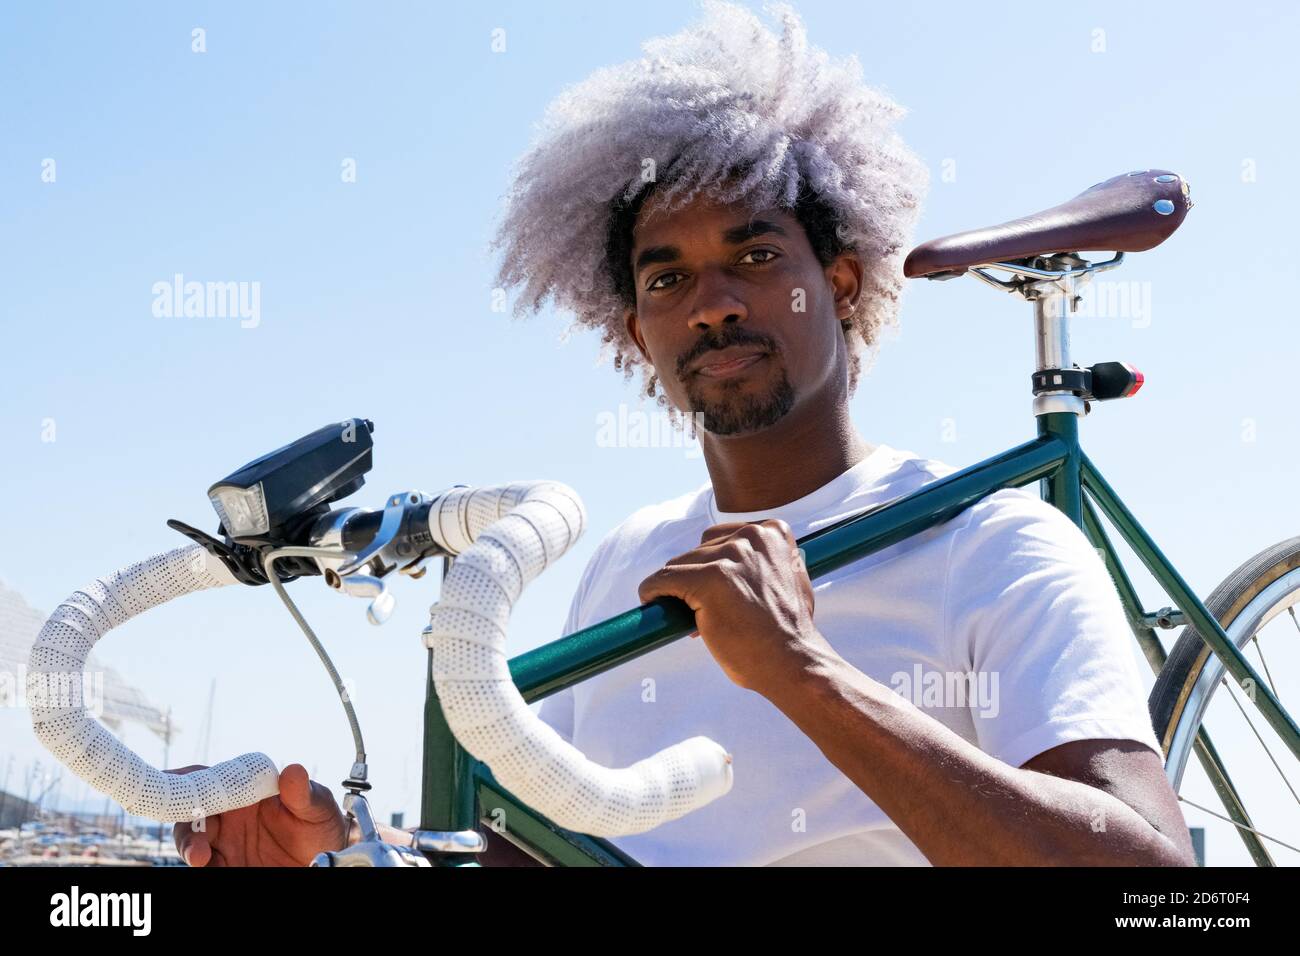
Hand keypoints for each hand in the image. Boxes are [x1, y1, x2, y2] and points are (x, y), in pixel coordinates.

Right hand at [168, 762, 347, 866]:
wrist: (326, 859)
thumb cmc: (320, 826)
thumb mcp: (318, 807)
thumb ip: (302, 793)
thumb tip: (293, 771)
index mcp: (245, 792)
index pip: (210, 779)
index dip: (188, 778)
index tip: (176, 780)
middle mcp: (229, 816)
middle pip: (192, 812)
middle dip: (185, 819)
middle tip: (193, 830)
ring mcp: (225, 842)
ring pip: (192, 840)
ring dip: (190, 845)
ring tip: (199, 857)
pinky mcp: (227, 865)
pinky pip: (207, 865)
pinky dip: (201, 864)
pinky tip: (207, 865)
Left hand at [637, 519, 839, 695]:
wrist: (793, 663)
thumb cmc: (789, 630)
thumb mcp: (787, 577)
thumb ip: (763, 560)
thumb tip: (730, 560)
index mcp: (773, 531)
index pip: (721, 537)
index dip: (714, 566)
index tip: (721, 592)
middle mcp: (752, 536)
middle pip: (698, 550)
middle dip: (698, 579)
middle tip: (709, 612)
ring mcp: (730, 557)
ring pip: (679, 566)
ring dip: (682, 592)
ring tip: (699, 620)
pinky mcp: (708, 579)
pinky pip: (662, 580)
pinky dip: (653, 592)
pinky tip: (655, 605)